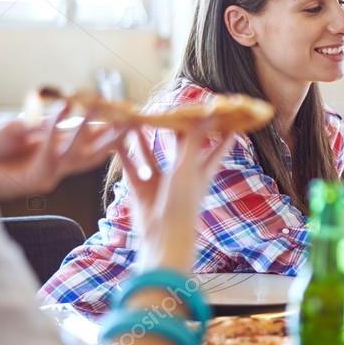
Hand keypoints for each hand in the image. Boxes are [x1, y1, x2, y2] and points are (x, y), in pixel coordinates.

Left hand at [0, 105, 125, 198]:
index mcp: (56, 152)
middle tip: (135, 118)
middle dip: (115, 135)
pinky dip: (57, 130)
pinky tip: (64, 109)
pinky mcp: (34, 178)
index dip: (110, 127)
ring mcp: (49, 173)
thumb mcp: (17, 128)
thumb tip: (61, 111)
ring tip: (104, 108)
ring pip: (78, 152)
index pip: (90, 140)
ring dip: (91, 128)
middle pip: (94, 150)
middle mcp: (58, 165)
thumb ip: (39, 122)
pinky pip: (50, 151)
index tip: (128, 112)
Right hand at [120, 123, 232, 270]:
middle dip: (176, 129)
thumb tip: (208, 113)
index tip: (226, 116)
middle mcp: (182, 174)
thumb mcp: (189, 166)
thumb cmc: (182, 203)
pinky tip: (117, 138)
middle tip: (170, 107)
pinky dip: (124, 153)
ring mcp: (161, 181)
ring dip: (146, 139)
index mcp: (201, 170)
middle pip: (181, 146)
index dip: (223, 132)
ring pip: (152, 155)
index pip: (217, 146)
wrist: (162, 236)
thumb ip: (195, 139)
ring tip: (140, 119)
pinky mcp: (141, 189)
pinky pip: (131, 166)